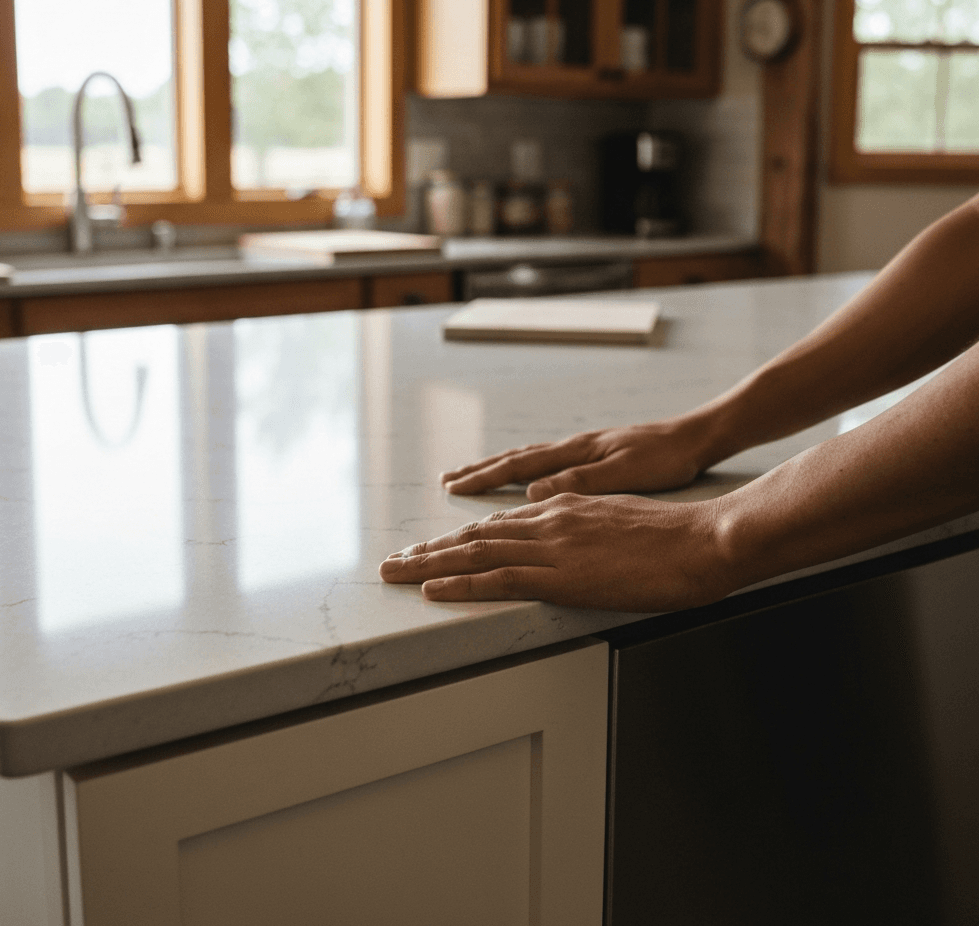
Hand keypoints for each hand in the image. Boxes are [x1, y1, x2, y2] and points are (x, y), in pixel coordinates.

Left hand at [378, 492, 731, 611]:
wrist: (702, 540)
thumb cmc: (674, 537)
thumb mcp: (620, 523)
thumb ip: (586, 529)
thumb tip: (569, 545)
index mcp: (564, 508)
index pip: (499, 524)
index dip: (462, 538)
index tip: (435, 547)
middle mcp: (549, 520)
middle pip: (475, 535)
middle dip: (431, 549)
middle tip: (395, 560)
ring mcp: (552, 546)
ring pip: (475, 553)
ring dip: (429, 564)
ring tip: (395, 572)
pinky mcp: (561, 574)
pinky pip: (498, 578)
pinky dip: (460, 584)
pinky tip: (432, 589)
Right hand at [440, 419, 708, 500]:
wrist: (698, 437)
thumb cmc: (667, 458)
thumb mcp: (625, 473)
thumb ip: (578, 482)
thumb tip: (531, 494)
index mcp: (575, 454)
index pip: (517, 467)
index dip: (482, 480)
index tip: (453, 487)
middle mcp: (572, 449)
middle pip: (513, 461)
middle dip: (476, 473)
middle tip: (446, 482)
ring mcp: (581, 452)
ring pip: (526, 461)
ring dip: (494, 471)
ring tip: (468, 479)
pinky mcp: (593, 458)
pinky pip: (544, 464)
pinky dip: (520, 471)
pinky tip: (520, 482)